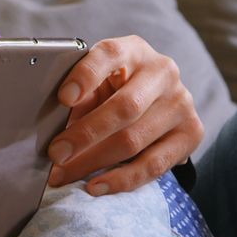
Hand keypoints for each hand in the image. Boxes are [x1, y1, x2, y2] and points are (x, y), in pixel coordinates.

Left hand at [46, 35, 203, 194]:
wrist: (156, 101)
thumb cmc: (111, 88)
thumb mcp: (95, 83)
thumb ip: (77, 97)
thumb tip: (45, 127)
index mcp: (133, 50)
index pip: (110, 55)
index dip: (86, 76)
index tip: (63, 98)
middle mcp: (162, 72)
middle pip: (123, 107)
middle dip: (84, 134)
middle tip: (54, 153)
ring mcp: (181, 103)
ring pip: (134, 139)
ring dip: (93, 161)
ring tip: (63, 174)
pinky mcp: (191, 133)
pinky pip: (154, 165)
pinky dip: (121, 179)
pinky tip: (95, 186)